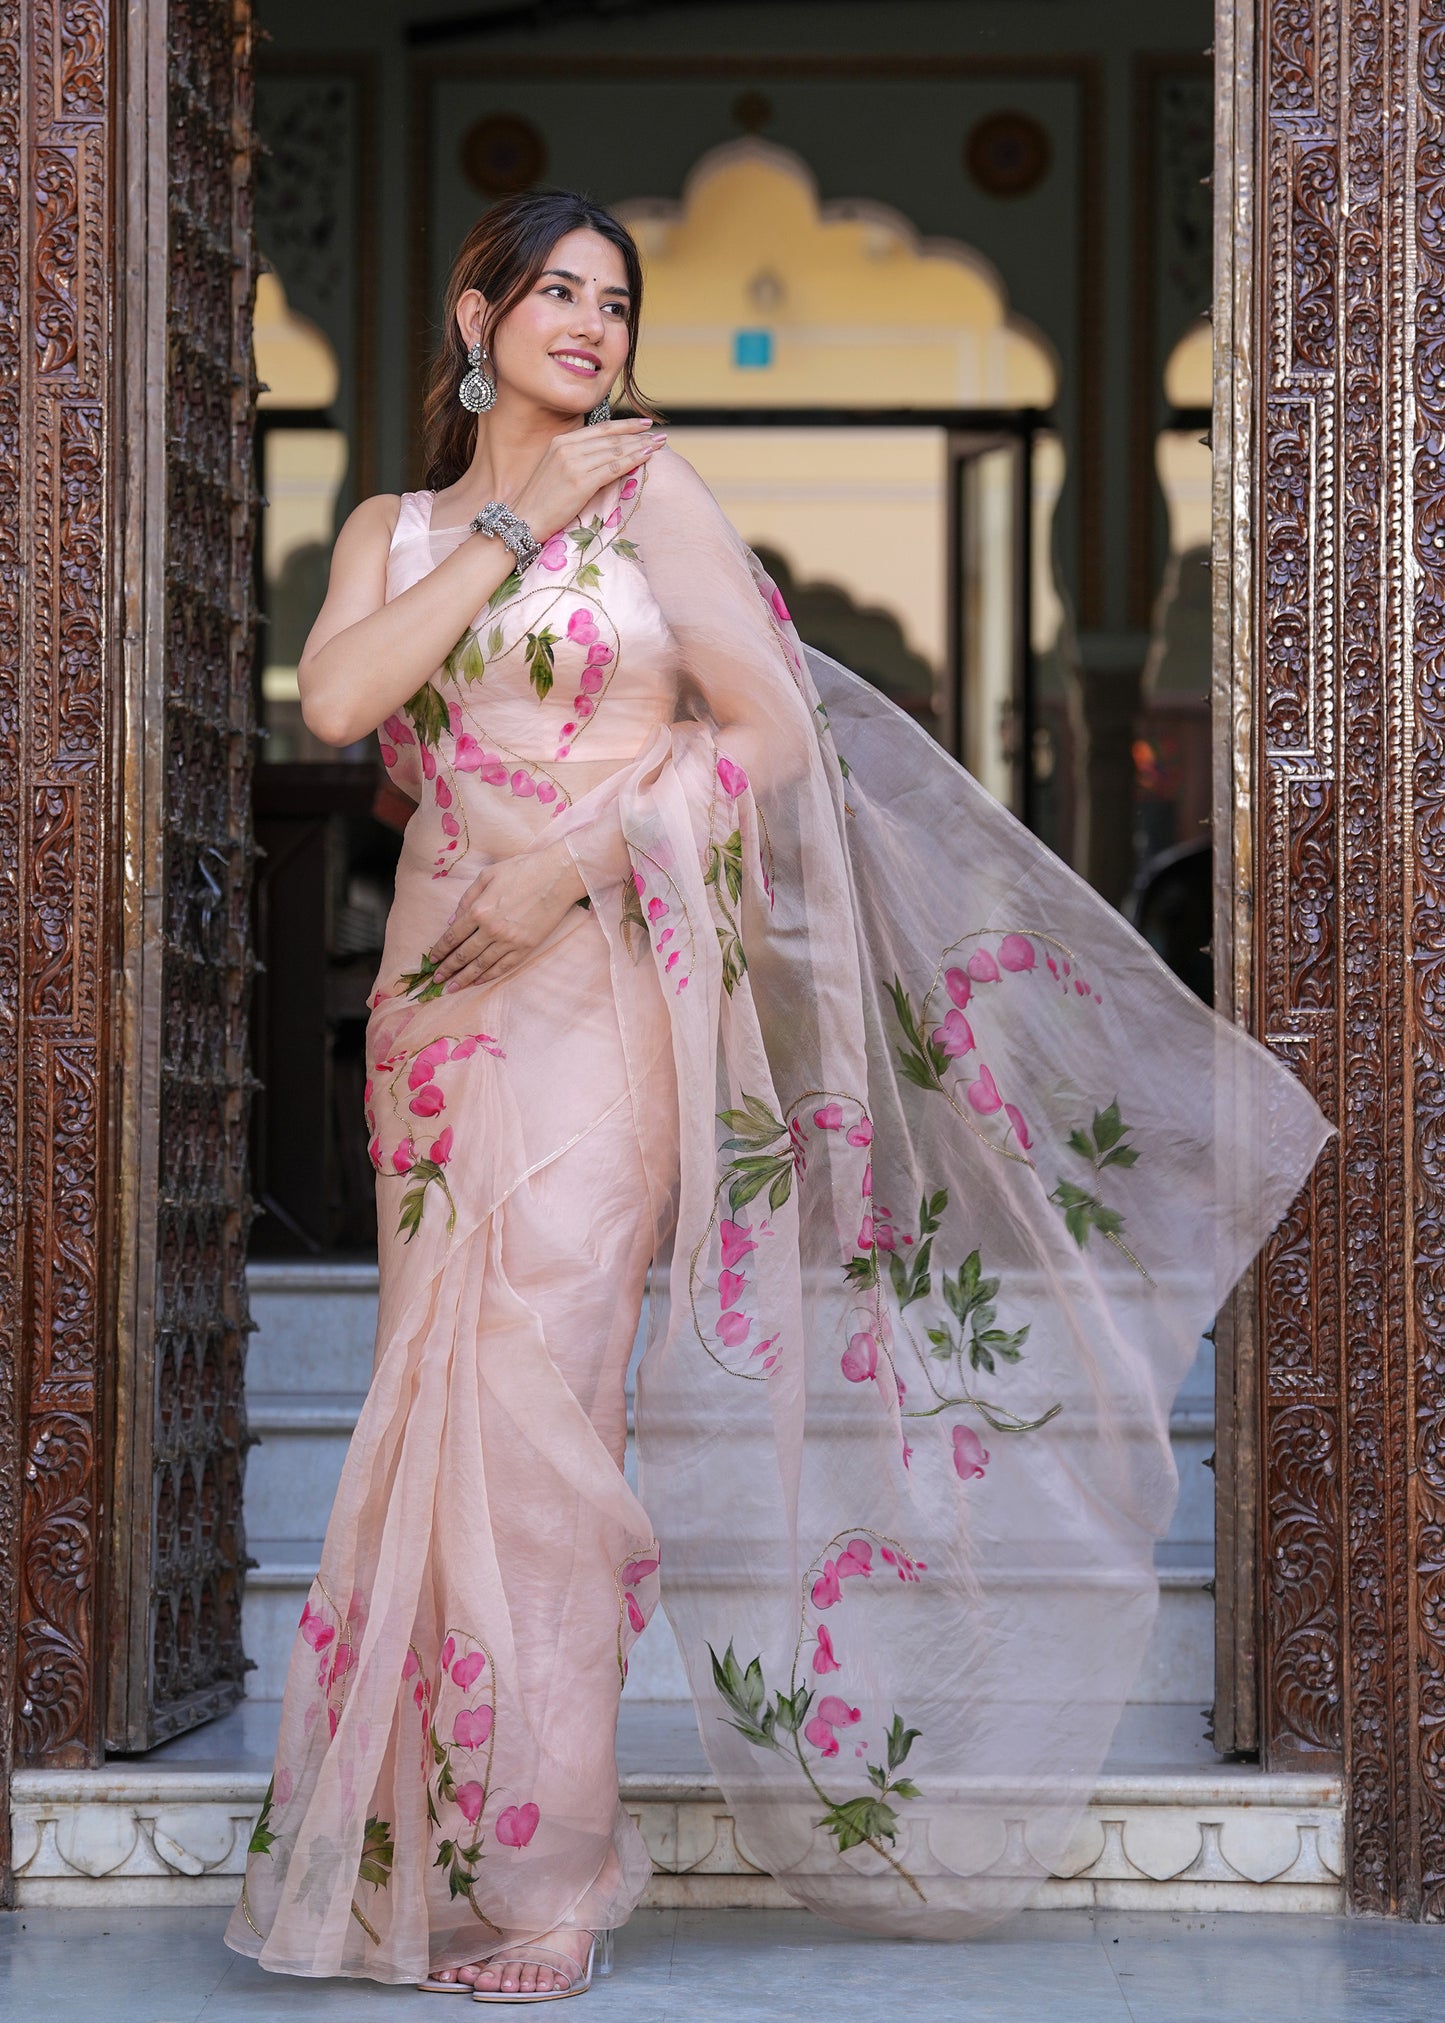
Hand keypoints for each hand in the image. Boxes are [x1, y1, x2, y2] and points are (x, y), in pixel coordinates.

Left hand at [427, 845, 587, 993]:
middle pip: (464, 954)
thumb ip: (467, 898)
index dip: (441, 949)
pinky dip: (489, 976)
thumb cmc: (523, 870)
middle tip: (437, 981)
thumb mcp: (488, 875)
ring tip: (451, 988)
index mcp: (479, 910)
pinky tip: (478, 982)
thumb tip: (452, 920)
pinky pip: (503, 966)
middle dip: (448, 968)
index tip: (433, 960)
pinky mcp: (526, 947)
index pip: (454, 935)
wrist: (558, 876)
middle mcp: (491, 929)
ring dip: (464, 978)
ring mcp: (510, 941)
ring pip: (481, 965)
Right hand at [511, 420, 665, 541]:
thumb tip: (602, 456)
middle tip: (660, 434)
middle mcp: (567, 447)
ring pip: (614, 450)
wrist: (524, 520)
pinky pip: (613, 467)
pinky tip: (647, 456)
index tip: (644, 424)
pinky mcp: (580, 481)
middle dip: (638, 435)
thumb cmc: (542, 501)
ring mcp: (573, 463)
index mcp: (561, 441)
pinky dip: (632, 460)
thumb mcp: (556, 470)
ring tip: (660, 444)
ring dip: (640, 445)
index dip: (625, 425)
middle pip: (611, 438)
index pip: (600, 429)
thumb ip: (576, 459)